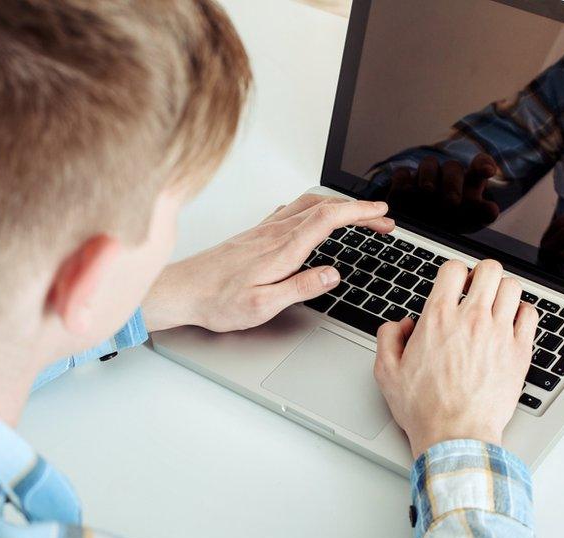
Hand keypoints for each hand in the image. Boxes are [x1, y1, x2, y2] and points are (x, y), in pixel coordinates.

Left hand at [142, 194, 393, 331]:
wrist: (180, 290)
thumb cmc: (216, 301)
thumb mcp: (262, 305)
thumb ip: (299, 288)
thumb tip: (333, 274)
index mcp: (281, 249)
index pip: (328, 219)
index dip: (359, 212)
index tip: (381, 214)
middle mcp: (274, 233)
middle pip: (324, 207)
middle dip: (358, 209)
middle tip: (382, 220)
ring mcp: (263, 231)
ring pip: (308, 205)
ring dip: (338, 206)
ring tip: (358, 216)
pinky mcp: (255, 234)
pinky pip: (290, 210)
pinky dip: (314, 207)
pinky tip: (314, 216)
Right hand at [373, 259, 537, 458]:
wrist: (455, 435)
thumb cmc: (424, 409)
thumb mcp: (387, 372)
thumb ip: (388, 339)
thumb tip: (399, 325)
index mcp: (438, 318)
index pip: (454, 269)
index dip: (454, 272)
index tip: (455, 284)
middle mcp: (471, 320)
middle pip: (489, 269)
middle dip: (483, 274)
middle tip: (479, 288)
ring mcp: (498, 334)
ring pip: (513, 287)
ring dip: (504, 291)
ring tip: (497, 304)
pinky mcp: (519, 352)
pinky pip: (530, 315)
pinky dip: (523, 313)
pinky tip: (513, 323)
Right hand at [387, 154, 500, 232]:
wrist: (423, 225)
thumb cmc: (453, 218)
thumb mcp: (470, 218)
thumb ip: (482, 213)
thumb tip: (492, 210)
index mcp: (469, 182)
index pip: (479, 165)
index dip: (483, 164)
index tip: (488, 171)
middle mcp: (448, 175)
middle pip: (453, 167)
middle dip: (453, 182)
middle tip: (452, 201)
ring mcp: (425, 175)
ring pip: (428, 164)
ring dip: (429, 176)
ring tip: (428, 191)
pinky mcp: (404, 181)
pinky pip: (402, 174)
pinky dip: (403, 181)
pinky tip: (405, 192)